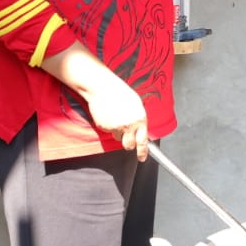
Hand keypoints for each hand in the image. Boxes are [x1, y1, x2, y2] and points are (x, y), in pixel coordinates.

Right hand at [41, 42, 149, 158]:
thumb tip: (141, 130)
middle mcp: (128, 126)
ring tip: (116, 117)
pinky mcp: (104, 127)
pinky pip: (108, 131)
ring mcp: (115, 128)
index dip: (142, 152)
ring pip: (118, 137)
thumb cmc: (120, 92)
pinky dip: (109, 126)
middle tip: (127, 137)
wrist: (102, 87)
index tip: (142, 158)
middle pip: (129, 145)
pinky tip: (108, 114)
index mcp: (140, 120)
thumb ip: (139, 119)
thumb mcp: (136, 104)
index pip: (143, 142)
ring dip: (118, 132)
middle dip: (129, 144)